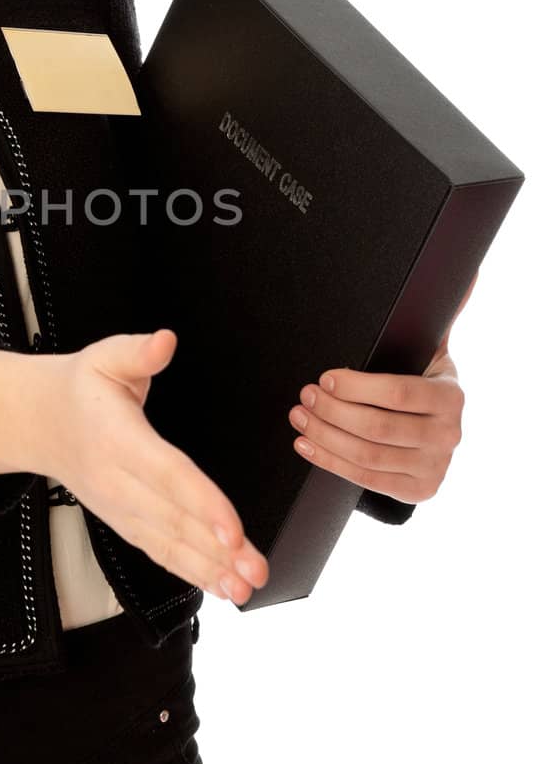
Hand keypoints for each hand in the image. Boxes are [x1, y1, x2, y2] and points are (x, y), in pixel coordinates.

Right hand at [46, 328, 269, 603]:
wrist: (36, 422)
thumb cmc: (78, 389)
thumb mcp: (103, 357)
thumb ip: (137, 352)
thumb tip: (165, 341)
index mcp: (117, 439)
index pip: (166, 475)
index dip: (202, 503)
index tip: (233, 530)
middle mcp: (116, 481)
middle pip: (172, 520)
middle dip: (216, 549)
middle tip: (255, 570)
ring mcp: (117, 507)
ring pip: (166, 543)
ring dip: (208, 570)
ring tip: (245, 589)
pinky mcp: (121, 521)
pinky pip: (156, 550)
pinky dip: (188, 571)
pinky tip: (219, 585)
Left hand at [286, 274, 474, 505]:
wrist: (430, 426)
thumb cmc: (418, 378)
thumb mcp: (427, 348)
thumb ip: (437, 314)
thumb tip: (466, 274)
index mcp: (451, 396)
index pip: (399, 393)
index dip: (356, 387)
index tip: (325, 378)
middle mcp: (448, 435)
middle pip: (378, 427)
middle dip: (332, 411)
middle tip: (304, 395)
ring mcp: (434, 467)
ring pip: (367, 455)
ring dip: (325, 435)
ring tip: (299, 416)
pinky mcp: (416, 490)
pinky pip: (364, 479)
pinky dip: (329, 461)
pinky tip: (306, 444)